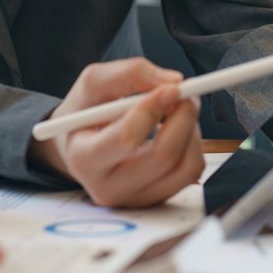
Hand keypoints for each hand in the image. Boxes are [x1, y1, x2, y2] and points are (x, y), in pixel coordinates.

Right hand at [29, 59, 203, 207]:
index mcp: (84, 158)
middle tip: (186, 94)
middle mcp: (108, 187)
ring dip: (192, 131)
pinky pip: (191, 173)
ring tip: (177, 111)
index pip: (126, 139)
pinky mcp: (157, 199)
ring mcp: (135, 198)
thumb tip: (174, 81)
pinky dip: (193, 145)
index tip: (172, 87)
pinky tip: (176, 131)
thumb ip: (130, 73)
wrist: (79, 144)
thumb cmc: (86, 111)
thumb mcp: (94, 81)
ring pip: (185, 167)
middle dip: (183, 118)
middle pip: (164, 157)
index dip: (153, 109)